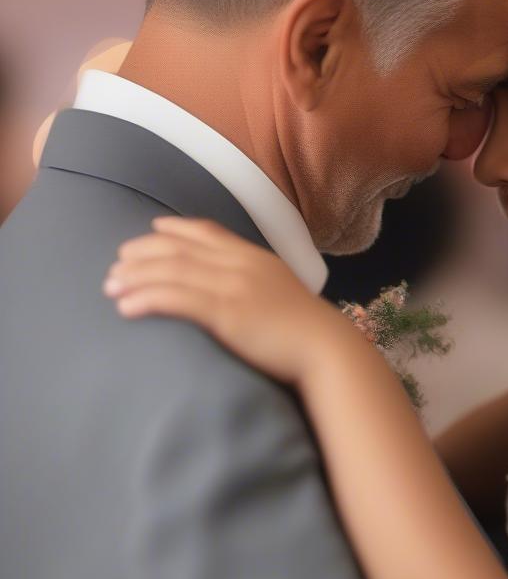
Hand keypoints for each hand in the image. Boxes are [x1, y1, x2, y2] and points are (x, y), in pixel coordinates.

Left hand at [103, 217, 344, 384]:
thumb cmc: (307, 332)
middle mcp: (241, 264)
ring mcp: (233, 285)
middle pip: (180, 248)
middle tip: (116, 265)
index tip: (150, 231)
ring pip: (171, 270)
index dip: (174, 229)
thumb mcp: (283, 292)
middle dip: (142, 254)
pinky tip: (126, 307)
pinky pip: (176, 298)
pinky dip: (146, 299)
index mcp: (254, 257)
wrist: (325, 348)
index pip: (207, 231)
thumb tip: (240, 293)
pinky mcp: (226, 311)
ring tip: (110, 287)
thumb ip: (259, 283)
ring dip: (134, 277)